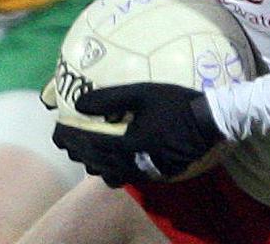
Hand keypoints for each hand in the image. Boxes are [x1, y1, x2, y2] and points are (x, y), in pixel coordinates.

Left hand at [52, 83, 224, 186]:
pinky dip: (114, 170)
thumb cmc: (177, 104)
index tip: (58, 132)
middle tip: (68, 142)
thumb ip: (110, 99)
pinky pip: (128, 177)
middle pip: (97, 163)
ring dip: (96, 163)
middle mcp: (134, 163)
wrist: (211, 122)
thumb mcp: (143, 93)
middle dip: (79, 152)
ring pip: (111, 174)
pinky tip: (113, 162)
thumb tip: (80, 104)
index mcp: (128, 143)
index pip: (90, 145)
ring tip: (88, 153)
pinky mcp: (157, 174)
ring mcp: (146, 172)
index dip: (71, 139)